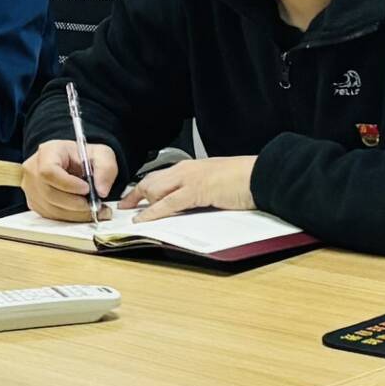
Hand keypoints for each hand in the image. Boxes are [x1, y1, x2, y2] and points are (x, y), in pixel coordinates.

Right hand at [17, 139, 116, 222]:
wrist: (74, 163)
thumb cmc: (84, 157)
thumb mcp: (101, 154)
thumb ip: (106, 169)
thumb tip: (101, 191)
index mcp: (47, 152)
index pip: (48, 171)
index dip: (68, 184)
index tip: (87, 189)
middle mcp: (33, 170)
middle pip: (49, 193)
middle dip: (75, 204)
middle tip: (96, 204)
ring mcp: (31, 188)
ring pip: (51, 208)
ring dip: (76, 214)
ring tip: (95, 209)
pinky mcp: (35, 203)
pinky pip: (51, 216)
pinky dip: (71, 218)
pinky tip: (84, 212)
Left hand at [123, 156, 256, 218]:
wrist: (260, 175)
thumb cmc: (243, 179)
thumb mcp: (214, 181)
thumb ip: (198, 188)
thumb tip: (188, 201)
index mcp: (190, 166)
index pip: (159, 176)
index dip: (143, 187)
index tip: (132, 197)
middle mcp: (185, 170)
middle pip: (151, 182)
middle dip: (135, 195)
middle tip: (124, 207)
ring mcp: (189, 180)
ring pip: (154, 190)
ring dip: (140, 203)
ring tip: (130, 215)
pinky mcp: (196, 191)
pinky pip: (168, 203)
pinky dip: (153, 212)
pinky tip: (144, 219)